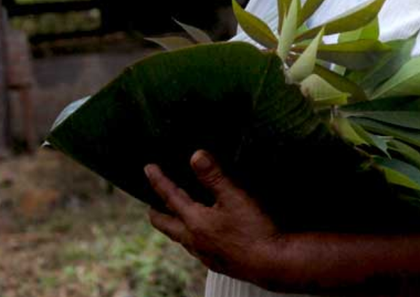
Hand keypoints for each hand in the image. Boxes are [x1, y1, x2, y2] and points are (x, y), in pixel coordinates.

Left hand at [145, 150, 282, 282]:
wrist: (271, 263)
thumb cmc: (253, 229)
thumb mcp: (234, 196)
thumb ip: (214, 176)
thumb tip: (196, 155)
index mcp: (194, 221)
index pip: (170, 197)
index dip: (158, 180)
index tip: (148, 169)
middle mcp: (193, 240)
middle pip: (166, 224)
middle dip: (156, 211)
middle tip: (151, 202)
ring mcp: (204, 254)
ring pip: (180, 238)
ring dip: (174, 225)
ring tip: (177, 216)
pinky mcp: (217, 263)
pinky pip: (195, 248)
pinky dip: (191, 238)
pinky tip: (204, 236)